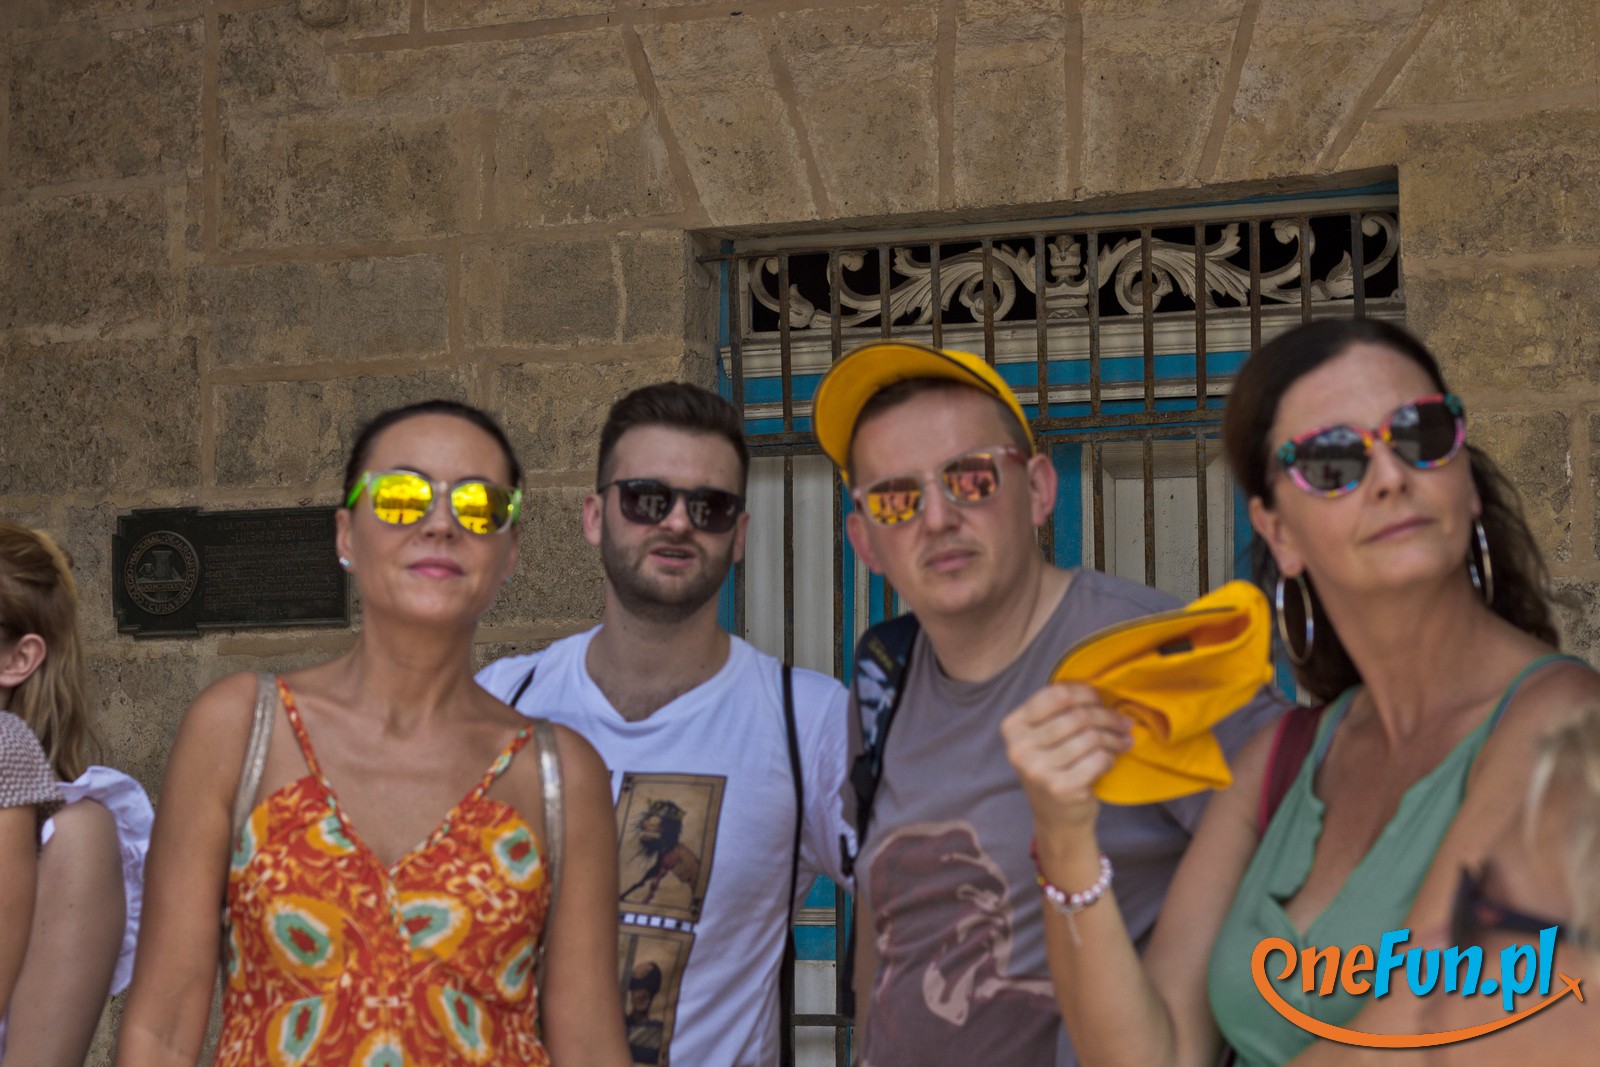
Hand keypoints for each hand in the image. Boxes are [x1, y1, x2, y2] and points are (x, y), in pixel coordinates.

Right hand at [1001, 682, 1132, 837]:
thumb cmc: (1054, 769)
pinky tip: (1110, 760)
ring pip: (1091, 737)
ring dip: (1114, 739)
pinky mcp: (1059, 788)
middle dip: (1107, 717)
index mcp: (1013, 726)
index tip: (1100, 700)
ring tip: (1123, 741)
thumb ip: (1059, 713)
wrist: (1055, 819)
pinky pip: (1098, 759)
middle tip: (1123, 723)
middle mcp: (1019, 748)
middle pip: (1078, 716)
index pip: (1056, 695)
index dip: (1085, 693)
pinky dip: (1110, 758)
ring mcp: (1037, 770)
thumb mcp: (1043, 739)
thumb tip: (1099, 690)